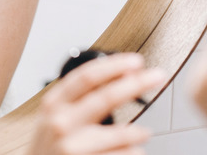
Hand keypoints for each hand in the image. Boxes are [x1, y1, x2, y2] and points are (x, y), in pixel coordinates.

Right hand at [29, 53, 166, 154]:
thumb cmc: (49, 146)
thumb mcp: (54, 115)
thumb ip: (80, 96)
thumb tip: (121, 75)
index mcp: (54, 104)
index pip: (87, 76)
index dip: (114, 65)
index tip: (136, 61)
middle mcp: (61, 123)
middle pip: (106, 97)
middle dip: (137, 83)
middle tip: (157, 76)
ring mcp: (72, 147)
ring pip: (121, 134)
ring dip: (138, 132)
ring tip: (144, 133)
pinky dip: (132, 152)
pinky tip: (132, 151)